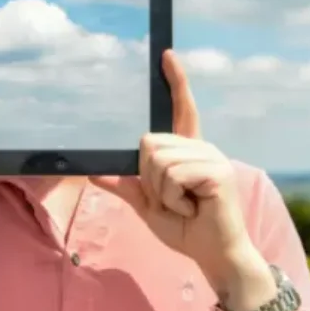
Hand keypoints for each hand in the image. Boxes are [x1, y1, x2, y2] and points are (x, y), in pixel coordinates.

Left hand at [92, 50, 260, 291]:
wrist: (214, 255)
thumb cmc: (186, 230)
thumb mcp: (149, 206)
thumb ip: (126, 186)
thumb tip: (92, 173)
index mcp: (188, 151)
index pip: (181, 108)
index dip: (175, 81)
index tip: (166, 54)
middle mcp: (201, 147)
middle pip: (148, 143)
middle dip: (149, 179)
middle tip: (173, 200)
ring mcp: (211, 157)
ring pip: (157, 160)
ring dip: (161, 192)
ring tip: (184, 205)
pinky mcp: (217, 171)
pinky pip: (172, 176)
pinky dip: (173, 199)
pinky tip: (193, 208)